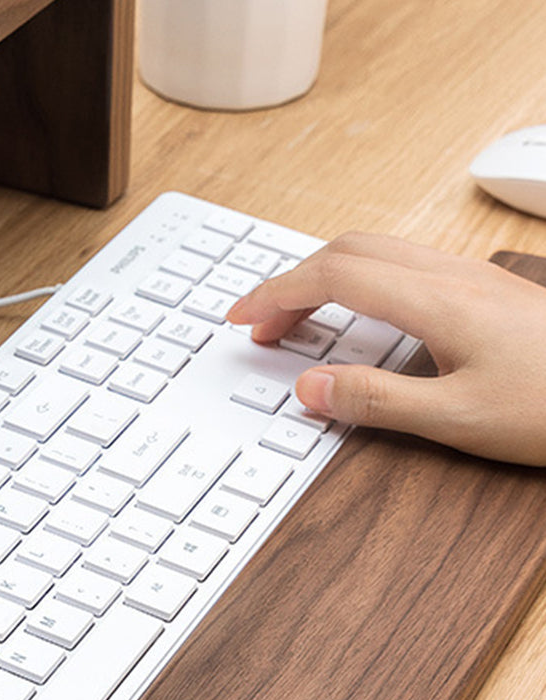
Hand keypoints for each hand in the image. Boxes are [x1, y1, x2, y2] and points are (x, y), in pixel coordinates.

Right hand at [227, 232, 545, 464]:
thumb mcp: (458, 420)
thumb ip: (377, 402)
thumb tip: (312, 388)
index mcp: (439, 301)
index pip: (335, 275)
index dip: (278, 292)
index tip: (243, 317)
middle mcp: (453, 278)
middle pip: (350, 250)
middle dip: (292, 281)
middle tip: (260, 324)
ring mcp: (472, 281)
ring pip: (378, 253)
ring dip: (324, 278)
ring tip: (297, 321)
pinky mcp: (485, 295)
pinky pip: (403, 268)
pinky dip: (358, 284)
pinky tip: (358, 320)